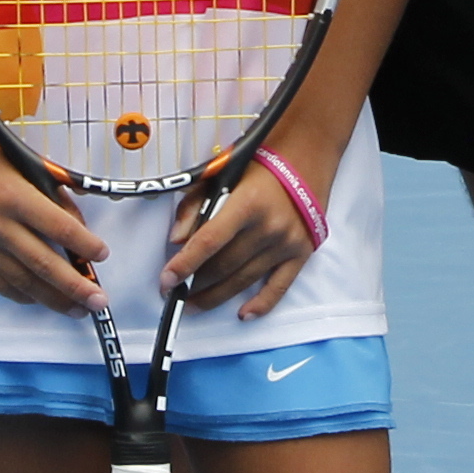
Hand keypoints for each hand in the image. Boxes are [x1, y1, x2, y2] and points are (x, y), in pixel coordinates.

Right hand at [0, 125, 109, 310]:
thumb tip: (82, 232)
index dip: (85, 245)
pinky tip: (43, 299)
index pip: (60, 228)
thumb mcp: (33, 168)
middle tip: (98, 301)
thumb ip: (58, 200)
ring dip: (54, 299)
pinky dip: (25, 295)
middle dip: (75, 286)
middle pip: (43, 263)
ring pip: (23, 281)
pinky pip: (0, 284)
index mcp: (15, 196)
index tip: (102, 255)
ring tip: (78, 308)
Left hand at [167, 158, 321, 318]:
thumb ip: (194, 204)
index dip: (185, 264)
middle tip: (175, 294)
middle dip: (195, 283)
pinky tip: (243, 313)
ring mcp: (286, 243)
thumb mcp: (221, 174)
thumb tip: (177, 239)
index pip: (208, 241)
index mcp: (247, 203)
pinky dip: (261, 304)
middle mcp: (268, 226)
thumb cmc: (259, 166)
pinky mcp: (301, 253)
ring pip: (244, 280)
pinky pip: (279, 286)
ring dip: (216, 297)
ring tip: (194, 306)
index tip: (167, 280)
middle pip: (224, 266)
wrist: (306, 159)